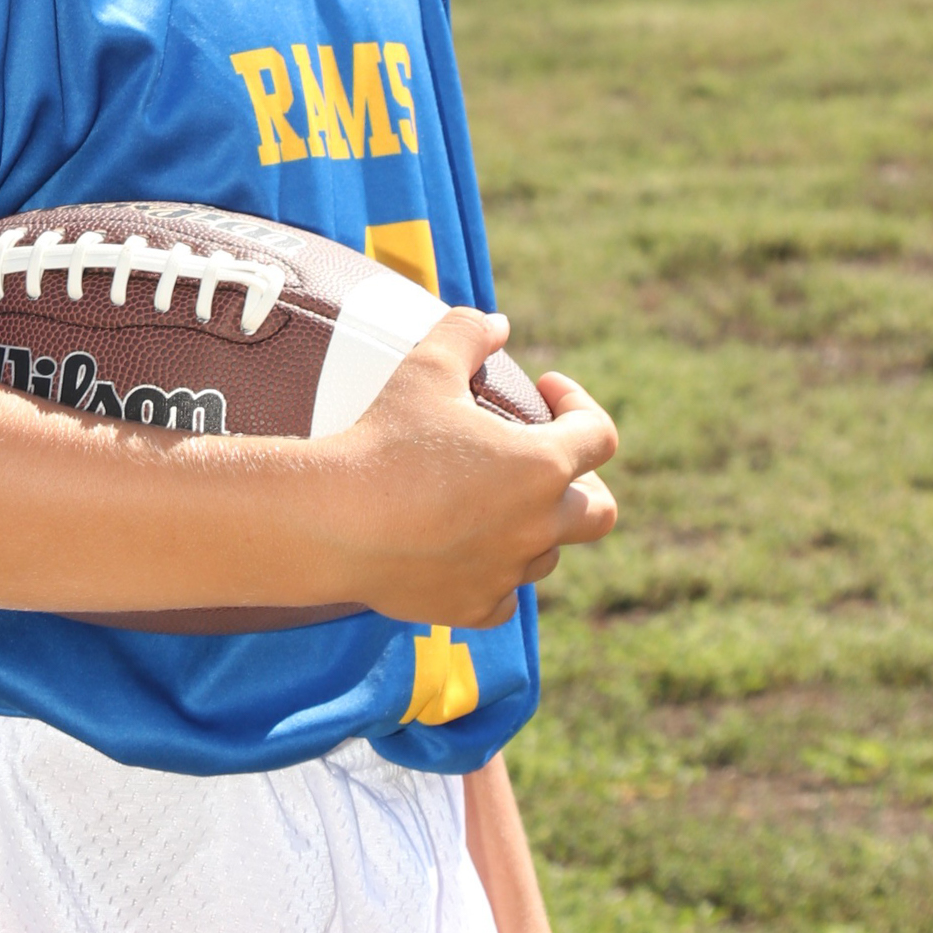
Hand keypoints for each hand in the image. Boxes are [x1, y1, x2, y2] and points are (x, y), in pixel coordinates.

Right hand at [326, 310, 618, 625]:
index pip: (599, 436)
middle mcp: (537, 526)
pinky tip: (467, 550)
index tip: (546, 393)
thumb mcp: (426, 367)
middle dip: (585, 484)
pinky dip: (494, 573)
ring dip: (533, 526)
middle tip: (546, 463)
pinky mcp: (471, 607)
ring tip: (492, 501)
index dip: (579, 405)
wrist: (332, 522)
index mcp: (541, 466)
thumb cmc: (383, 441)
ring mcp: (507, 572)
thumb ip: (468, 333)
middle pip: (599, 512)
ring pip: (547, 554)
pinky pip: (503, 595)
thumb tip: (496, 324)